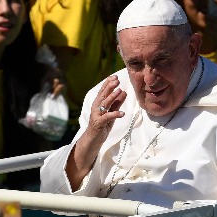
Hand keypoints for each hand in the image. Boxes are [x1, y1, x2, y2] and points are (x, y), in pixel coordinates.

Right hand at [66, 75, 125, 189]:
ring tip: (120, 91)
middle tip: (117, 80)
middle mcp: (96, 108)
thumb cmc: (102, 126)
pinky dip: (114, 114)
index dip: (108, 83)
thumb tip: (124, 92)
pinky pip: (107, 118)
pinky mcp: (99, 124)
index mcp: (98, 104)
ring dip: (112, 97)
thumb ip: (116, 103)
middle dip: (109, 87)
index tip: (114, 76)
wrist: (93, 140)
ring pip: (104, 104)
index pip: (103, 91)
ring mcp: (97, 115)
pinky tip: (122, 113)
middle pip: (103, 95)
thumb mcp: (111, 112)